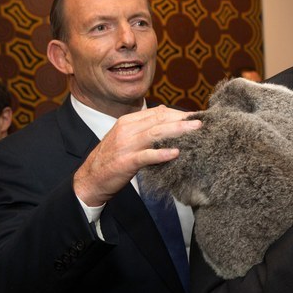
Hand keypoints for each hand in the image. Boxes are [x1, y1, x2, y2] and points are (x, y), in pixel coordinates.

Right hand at [74, 105, 200, 205]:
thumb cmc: (112, 159)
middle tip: (201, 121)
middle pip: (159, 120)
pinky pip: (146, 156)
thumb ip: (144, 125)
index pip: (158, 112)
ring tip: (194, 131)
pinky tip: (175, 153)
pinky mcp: (126, 162)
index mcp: (128, 121)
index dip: (178, 113)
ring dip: (177, 131)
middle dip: (182, 119)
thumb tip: (165, 112)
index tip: (194, 116)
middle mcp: (127, 130)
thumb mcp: (126, 137)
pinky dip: (161, 153)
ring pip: (155, 133)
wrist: (91, 179)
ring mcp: (126, 145)